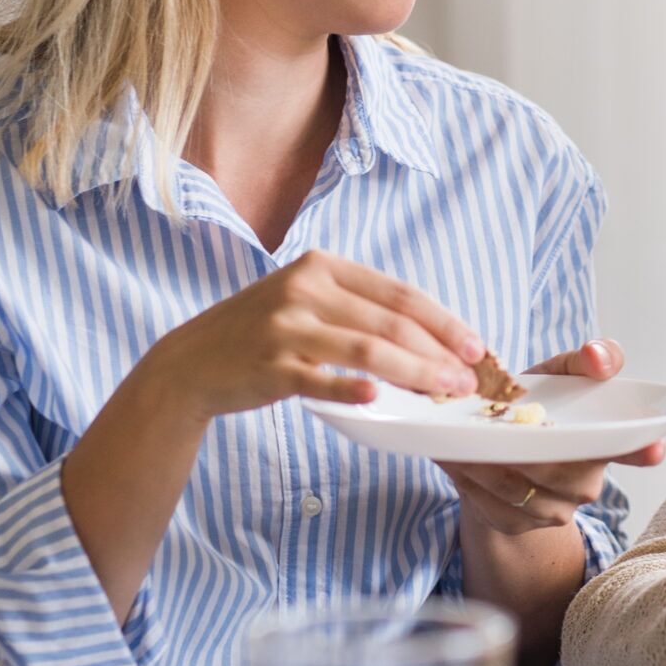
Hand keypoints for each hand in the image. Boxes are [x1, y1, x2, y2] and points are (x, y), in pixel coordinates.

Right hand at [137, 249, 482, 422]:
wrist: (192, 362)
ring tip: (445, 392)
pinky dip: (351, 389)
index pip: (399, 293)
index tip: (474, 346)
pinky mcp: (270, 366)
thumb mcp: (305, 300)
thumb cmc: (262, 333)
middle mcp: (304, 289)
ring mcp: (285, 328)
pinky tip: (378, 399)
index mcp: (322, 267)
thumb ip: (357, 308)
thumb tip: (429, 337)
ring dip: (415, 373)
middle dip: (438, 353)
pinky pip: (319, 380)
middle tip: (468, 379)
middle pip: (390, 322)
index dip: (443, 320)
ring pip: (367, 350)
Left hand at [437, 339, 665, 533]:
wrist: (498, 452)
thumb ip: (585, 360)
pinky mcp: (517, 525)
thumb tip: (599, 356)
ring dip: (485, 463)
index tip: (653, 447)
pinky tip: (458, 459)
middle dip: (518, 447)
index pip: (635, 448)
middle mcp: (587, 483)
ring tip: (463, 438)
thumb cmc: (540, 405)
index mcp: (605, 443)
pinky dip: (469, 480)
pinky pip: (490, 504)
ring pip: (516, 486)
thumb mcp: (560, 375)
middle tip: (486, 424)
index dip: (644, 448)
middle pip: (555, 468)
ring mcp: (555, 510)